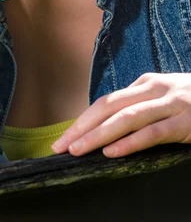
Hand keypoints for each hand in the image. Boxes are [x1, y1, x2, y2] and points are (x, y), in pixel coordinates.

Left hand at [51, 73, 190, 157]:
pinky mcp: (185, 122)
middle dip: (81, 128)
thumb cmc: (190, 102)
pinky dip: (131, 142)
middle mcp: (152, 90)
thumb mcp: (162, 98)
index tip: (62, 140)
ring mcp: (169, 104)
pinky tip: (113, 152)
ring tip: (78, 150)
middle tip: (60, 147)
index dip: (81, 121)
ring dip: (98, 135)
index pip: (104, 102)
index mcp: (143, 85)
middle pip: (108, 107)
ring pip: (126, 118)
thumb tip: (106, 125)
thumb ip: (138, 106)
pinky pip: (153, 132)